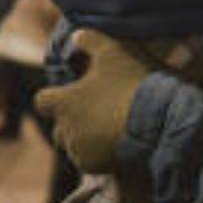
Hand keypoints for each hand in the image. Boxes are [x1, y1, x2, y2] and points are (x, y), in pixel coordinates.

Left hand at [33, 30, 152, 174]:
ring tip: (108, 128)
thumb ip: (92, 41)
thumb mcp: (115, 52)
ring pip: (73, 145)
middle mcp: (64, 129)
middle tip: (96, 111)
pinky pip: (88, 161)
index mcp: (63, 102)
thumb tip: (76, 34)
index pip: (42, 100)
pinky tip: (116, 143)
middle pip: (58, 126)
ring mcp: (78, 150)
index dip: (55, 96)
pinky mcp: (94, 167)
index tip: (72, 93)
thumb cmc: (133, 83)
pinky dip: (98, 154)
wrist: (159, 121)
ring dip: (84, 137)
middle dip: (71, 120)